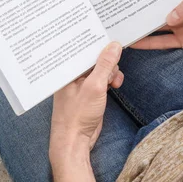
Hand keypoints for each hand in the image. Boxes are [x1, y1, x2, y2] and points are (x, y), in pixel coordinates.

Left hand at [50, 42, 122, 163]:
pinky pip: (102, 80)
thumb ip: (105, 65)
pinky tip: (114, 86)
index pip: (83, 49)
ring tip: (114, 84)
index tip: (113, 39)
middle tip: (113, 73)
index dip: (98, 44)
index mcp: (68, 69)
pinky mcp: (89, 93)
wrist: (74, 141)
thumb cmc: (77, 115)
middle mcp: (73, 74)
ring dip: (111, 74)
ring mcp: (81, 84)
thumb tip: (114, 45)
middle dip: (108, 63)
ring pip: (101, 69)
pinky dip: (109, 82)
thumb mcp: (95, 86)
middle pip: (95, 58)